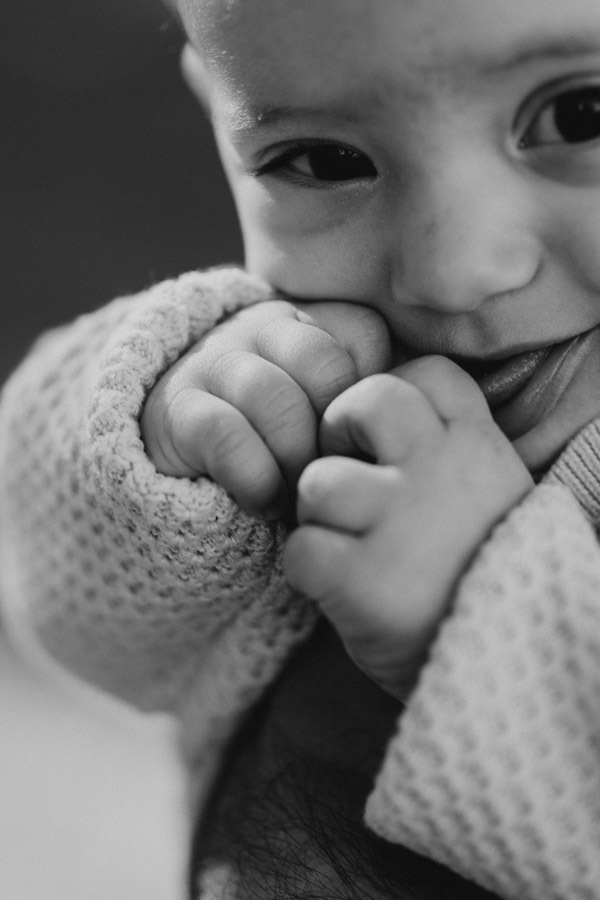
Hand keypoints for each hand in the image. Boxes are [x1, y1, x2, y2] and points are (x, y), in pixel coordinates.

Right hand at [141, 299, 390, 518]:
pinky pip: (226, 434)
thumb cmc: (279, 433)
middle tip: (335, 476)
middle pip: (323, 365)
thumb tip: (419, 419)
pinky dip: (255, 478)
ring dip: (294, 459)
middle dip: (335, 434)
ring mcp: (217, 360)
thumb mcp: (326, 406)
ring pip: (273, 396)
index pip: (365, 337)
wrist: (187, 445)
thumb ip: (369, 399)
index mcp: (310, 320)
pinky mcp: (179, 406)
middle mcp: (263, 327)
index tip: (362, 445)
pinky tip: (263, 503)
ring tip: (300, 496)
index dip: (370, 402)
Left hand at [283, 356, 532, 699]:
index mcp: (478, 447)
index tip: (387, 441)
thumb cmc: (479, 573)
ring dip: (320, 517)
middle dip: (339, 433)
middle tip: (350, 478)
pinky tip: (341, 588)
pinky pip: (302, 550)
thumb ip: (441, 452)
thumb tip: (361, 412)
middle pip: (365, 400)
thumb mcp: (484, 496)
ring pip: (318, 483)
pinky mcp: (368, 582)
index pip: (425, 374)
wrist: (512, 667)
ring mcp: (405, 523)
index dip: (392, 395)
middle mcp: (444, 472)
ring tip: (352, 548)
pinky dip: (308, 572)